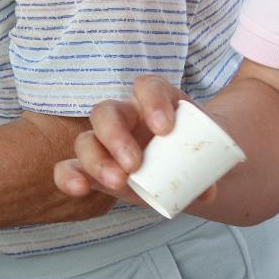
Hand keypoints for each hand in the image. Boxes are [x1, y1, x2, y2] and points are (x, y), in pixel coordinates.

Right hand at [51, 76, 214, 209]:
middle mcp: (123, 116)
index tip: (165, 129)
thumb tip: (206, 190)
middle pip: (106, 112)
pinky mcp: (92, 168)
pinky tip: (78, 186)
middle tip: (134, 164)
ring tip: (117, 182)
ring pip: (85, 139)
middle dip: (116, 137)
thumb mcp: (207, 155)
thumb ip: (208, 170)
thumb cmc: (193, 151)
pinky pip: (70, 167)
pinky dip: (70, 176)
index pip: (147, 88)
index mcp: (152, 102)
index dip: (153, 102)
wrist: (184, 167)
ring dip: (97, 160)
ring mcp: (104, 142)